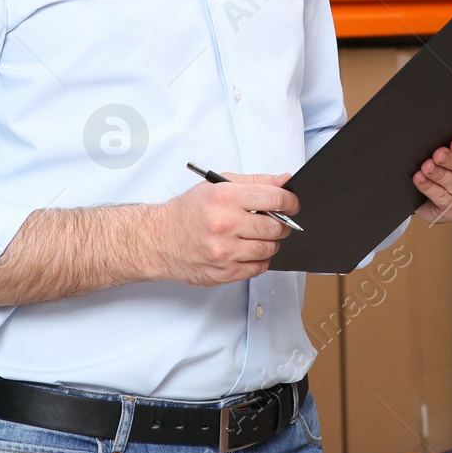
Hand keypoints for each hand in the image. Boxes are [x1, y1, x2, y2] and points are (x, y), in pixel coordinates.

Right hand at [154, 172, 298, 285]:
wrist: (160, 240)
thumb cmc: (188, 212)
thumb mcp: (218, 185)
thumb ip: (255, 181)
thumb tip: (284, 180)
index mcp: (225, 198)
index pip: (275, 199)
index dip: (290, 202)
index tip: (292, 204)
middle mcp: (226, 224)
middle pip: (276, 227)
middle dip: (281, 224)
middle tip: (273, 221)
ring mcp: (225, 251)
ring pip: (270, 249)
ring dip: (270, 242)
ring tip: (257, 235)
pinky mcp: (225, 272)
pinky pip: (259, 267)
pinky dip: (260, 258)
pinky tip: (248, 249)